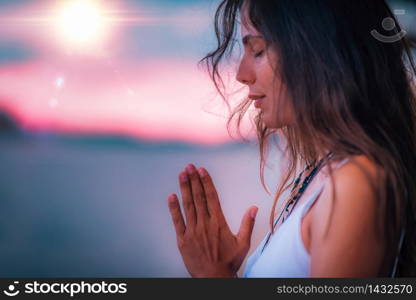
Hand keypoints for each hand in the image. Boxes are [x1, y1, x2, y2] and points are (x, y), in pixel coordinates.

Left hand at [167, 163, 257, 277]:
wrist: (213, 278)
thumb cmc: (229, 262)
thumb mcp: (243, 243)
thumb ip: (247, 224)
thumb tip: (254, 208)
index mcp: (218, 223)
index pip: (212, 197)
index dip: (206, 182)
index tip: (202, 170)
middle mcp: (205, 224)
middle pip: (198, 197)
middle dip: (194, 180)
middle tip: (189, 166)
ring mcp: (193, 231)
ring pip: (188, 205)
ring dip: (184, 189)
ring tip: (182, 174)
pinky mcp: (183, 239)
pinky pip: (177, 221)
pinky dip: (174, 208)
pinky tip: (171, 196)